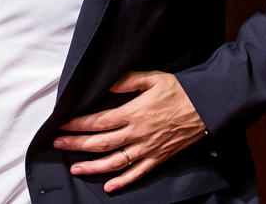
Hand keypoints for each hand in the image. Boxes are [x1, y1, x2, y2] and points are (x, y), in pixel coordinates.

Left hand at [52, 71, 205, 192]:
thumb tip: (106, 84)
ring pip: (114, 162)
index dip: (78, 124)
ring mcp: (147, 149)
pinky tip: (109, 187)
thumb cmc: (179, 91)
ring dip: (92, 167)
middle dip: (76, 144)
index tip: (63, 124)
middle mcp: (137, 134)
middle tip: (58, 144)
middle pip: (100, 143)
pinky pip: (137, 174)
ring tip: (76, 168)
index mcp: (133, 113)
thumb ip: (127, 80)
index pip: (98, 121)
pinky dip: (122, 182)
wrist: (206, 108)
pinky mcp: (158, 158)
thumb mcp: (152, 78)